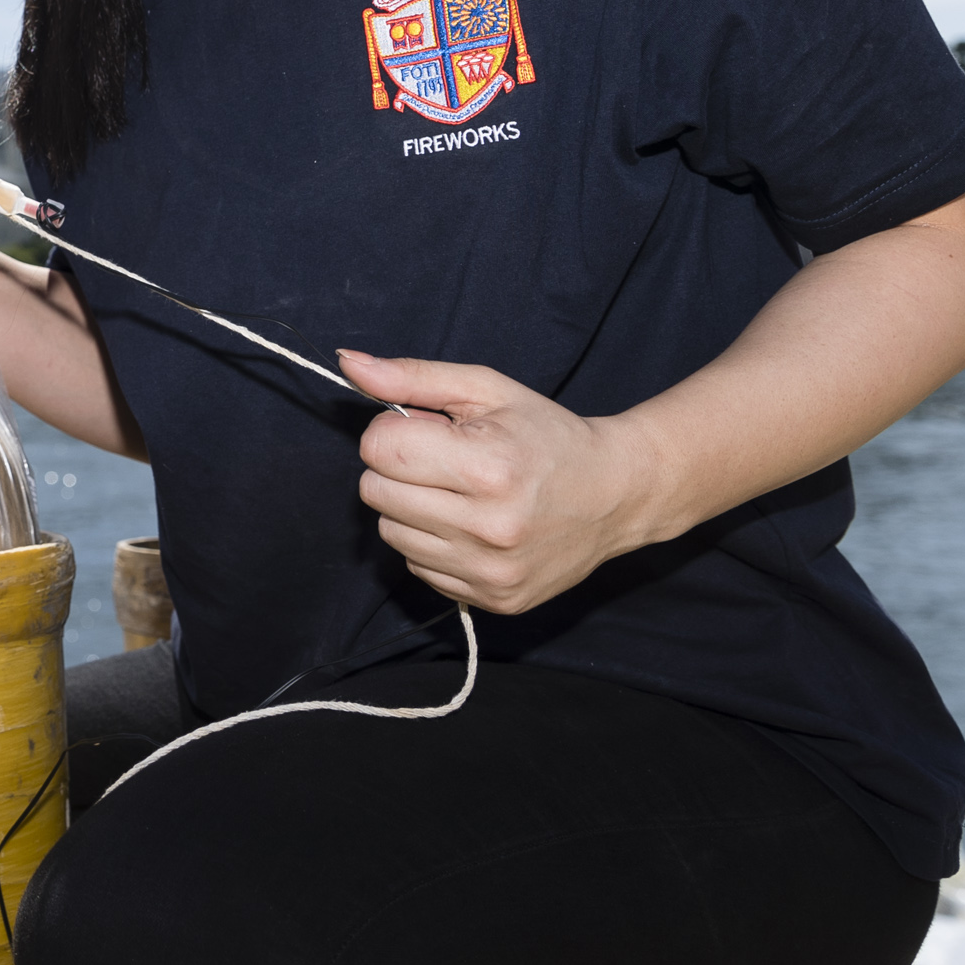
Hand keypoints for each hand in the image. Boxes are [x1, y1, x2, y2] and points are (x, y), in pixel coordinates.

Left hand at [338, 351, 659, 615]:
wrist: (617, 495)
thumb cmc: (546, 434)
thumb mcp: (485, 390)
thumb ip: (412, 376)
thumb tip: (347, 362)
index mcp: (487, 467)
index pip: (379, 449)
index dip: (392, 432)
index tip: (426, 429)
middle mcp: (489, 527)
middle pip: (375, 493)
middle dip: (397, 470)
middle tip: (442, 461)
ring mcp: (491, 571)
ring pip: (390, 535)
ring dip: (411, 509)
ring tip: (458, 493)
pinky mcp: (494, 601)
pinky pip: (418, 569)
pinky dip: (433, 544)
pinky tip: (471, 526)